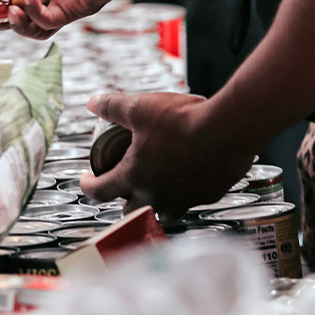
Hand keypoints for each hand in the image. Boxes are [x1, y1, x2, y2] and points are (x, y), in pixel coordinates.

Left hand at [80, 92, 255, 213]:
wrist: (229, 130)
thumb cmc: (183, 121)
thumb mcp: (140, 107)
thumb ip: (113, 106)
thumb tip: (93, 103)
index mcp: (134, 177)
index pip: (100, 191)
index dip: (87, 186)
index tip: (86, 180)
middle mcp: (156, 196)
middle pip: (131, 210)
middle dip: (124, 199)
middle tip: (125, 182)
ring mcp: (184, 200)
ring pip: (163, 211)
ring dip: (157, 201)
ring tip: (158, 184)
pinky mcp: (208, 196)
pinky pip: (191, 200)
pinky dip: (186, 191)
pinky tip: (190, 174)